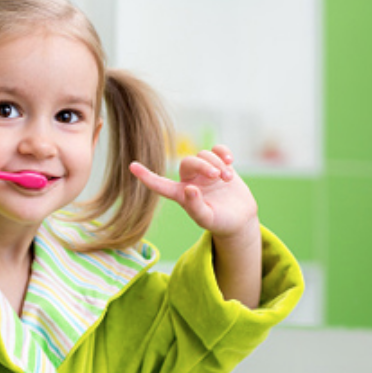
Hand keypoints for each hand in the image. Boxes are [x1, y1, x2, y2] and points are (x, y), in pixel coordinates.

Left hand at [130, 145, 257, 239]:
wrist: (240, 219)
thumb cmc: (220, 222)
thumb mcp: (206, 219)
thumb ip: (195, 207)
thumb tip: (189, 189)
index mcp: (180, 194)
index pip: (160, 184)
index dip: (146, 176)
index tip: (131, 166)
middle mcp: (190, 180)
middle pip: (188, 162)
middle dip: (202, 165)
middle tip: (216, 176)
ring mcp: (205, 171)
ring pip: (204, 155)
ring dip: (216, 163)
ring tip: (227, 178)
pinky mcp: (220, 165)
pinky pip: (217, 150)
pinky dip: (223, 152)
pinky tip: (230, 160)